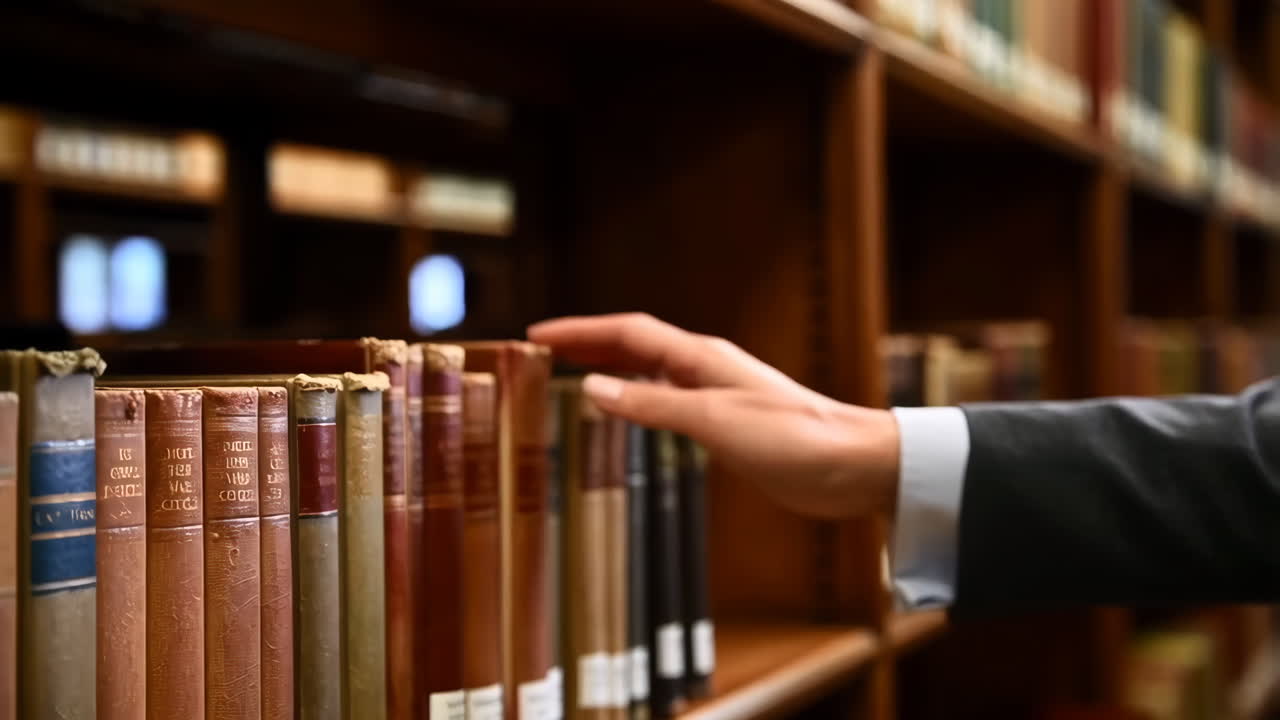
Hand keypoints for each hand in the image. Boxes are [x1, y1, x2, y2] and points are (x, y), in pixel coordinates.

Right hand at [527, 313, 899, 517]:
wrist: (852, 465)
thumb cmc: (792, 438)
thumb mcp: (712, 420)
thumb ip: (652, 405)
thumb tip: (593, 387)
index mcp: (701, 357)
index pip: (628, 333)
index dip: (581, 331)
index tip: (537, 334)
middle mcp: (705, 368)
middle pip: (635, 346)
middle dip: (588, 343)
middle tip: (543, 350)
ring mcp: (716, 395)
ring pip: (649, 372)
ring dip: (610, 368)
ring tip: (571, 373)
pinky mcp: (726, 425)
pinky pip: (666, 401)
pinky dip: (636, 400)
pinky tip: (628, 413)